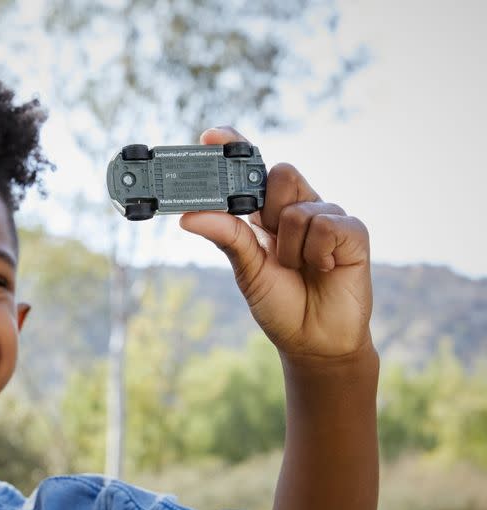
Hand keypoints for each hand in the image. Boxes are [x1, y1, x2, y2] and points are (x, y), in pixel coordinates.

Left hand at [180, 126, 372, 358]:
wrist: (314, 341)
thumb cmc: (280, 303)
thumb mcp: (247, 270)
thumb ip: (226, 237)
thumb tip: (189, 215)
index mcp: (266, 213)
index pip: (252, 169)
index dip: (234, 147)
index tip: (210, 136)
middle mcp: (298, 207)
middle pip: (280, 173)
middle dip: (269, 208)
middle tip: (271, 241)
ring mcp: (328, 216)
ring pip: (300, 208)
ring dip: (291, 247)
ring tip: (299, 268)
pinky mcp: (352, 233)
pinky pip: (326, 225)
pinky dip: (316, 253)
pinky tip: (323, 269)